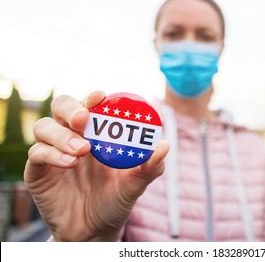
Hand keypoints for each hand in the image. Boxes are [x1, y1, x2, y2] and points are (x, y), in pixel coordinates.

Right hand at [24, 91, 168, 240]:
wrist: (94, 232)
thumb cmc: (116, 202)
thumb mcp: (135, 185)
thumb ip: (149, 167)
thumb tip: (164, 145)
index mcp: (96, 135)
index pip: (89, 106)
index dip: (92, 98)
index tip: (100, 96)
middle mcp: (73, 137)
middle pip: (61, 107)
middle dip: (70, 108)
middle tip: (83, 119)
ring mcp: (54, 152)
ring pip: (44, 127)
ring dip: (62, 134)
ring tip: (82, 150)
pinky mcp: (38, 171)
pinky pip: (37, 153)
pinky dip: (52, 154)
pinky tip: (70, 163)